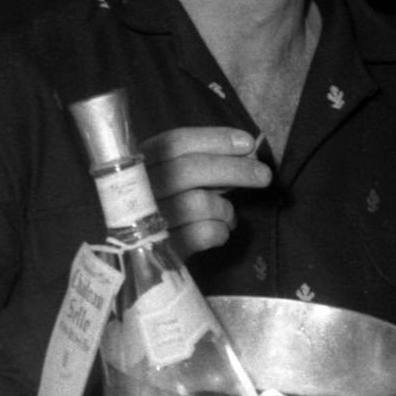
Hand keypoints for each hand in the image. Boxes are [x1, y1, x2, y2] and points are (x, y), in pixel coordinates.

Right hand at [140, 126, 270, 256]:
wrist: (131, 256)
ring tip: (228, 216)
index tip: (248, 142)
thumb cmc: (158, 209)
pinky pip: (203, 234)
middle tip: (264, 175)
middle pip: (189, 169)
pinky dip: (220, 232)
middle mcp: (136, 190)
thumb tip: (247, 151)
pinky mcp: (159, 249)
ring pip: (200, 203)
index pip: (175, 143)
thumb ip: (202, 164)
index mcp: (136, 165)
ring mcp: (145, 220)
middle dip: (235, 169)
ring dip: (225, 210)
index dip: (215, 139)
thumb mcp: (168, 179)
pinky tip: (219, 232)